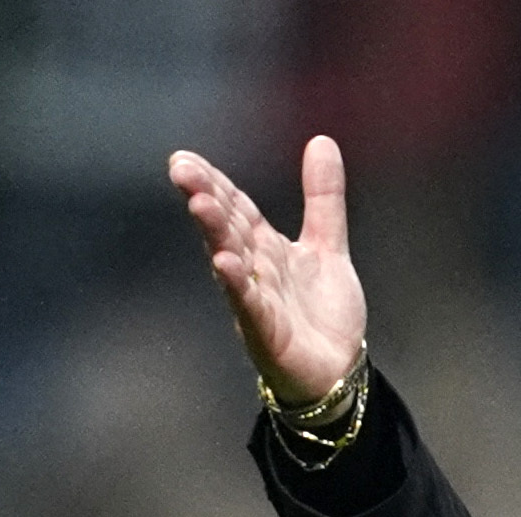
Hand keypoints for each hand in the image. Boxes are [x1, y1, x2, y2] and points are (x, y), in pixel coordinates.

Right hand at [168, 136, 367, 409]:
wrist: (338, 371)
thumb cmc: (322, 315)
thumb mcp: (327, 246)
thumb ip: (323, 198)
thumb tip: (321, 141)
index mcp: (265, 248)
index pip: (236, 208)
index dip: (215, 183)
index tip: (187, 158)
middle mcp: (254, 270)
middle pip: (226, 228)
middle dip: (205, 198)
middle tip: (182, 168)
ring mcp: (257, 301)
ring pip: (231, 261)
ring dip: (215, 233)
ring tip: (199, 204)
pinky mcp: (267, 332)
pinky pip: (249, 305)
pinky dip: (237, 284)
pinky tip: (225, 263)